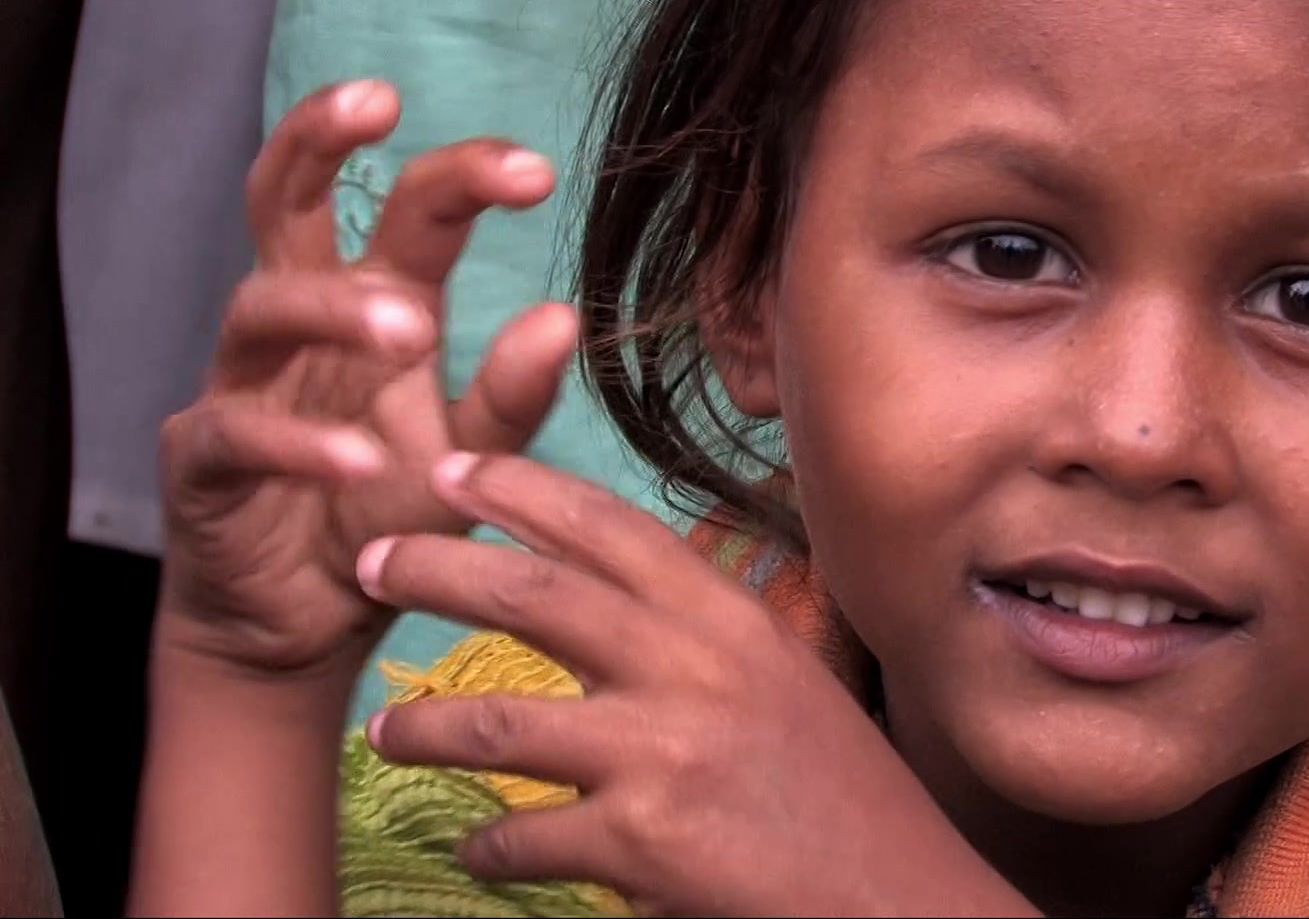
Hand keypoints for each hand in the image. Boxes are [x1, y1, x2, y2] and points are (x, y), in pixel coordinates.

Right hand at [157, 81, 577, 684]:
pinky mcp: (203, 460)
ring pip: (260, 306)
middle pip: (286, 200)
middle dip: (319, 137)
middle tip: (381, 101)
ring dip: (333, 308)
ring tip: (409, 329)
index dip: (460, 175)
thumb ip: (512, 396)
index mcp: (371, 305)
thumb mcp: (468, 455)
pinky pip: (235, 431)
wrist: (308, 624)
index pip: (408, 213)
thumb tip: (566, 316)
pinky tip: (359, 460)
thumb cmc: (386, 512)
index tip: (535, 169)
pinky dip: (297, 442)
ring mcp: (243, 384)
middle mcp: (300, 326)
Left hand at [357, 453, 1036, 917]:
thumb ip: (697, 635)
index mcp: (729, 621)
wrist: (897, 897)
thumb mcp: (781, 681)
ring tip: (383, 730)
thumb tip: (600, 596)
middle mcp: (695, 669)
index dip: (521, 490)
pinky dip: (488, 845)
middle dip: (435, 569)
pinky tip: (481, 848)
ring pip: (500, 722)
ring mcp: (666, 754)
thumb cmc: (838, 792)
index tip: (453, 471)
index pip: (609, 527)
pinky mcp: (644, 843)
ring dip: (424, 726)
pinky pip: (523, 837)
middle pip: (533, 595)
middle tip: (372, 562)